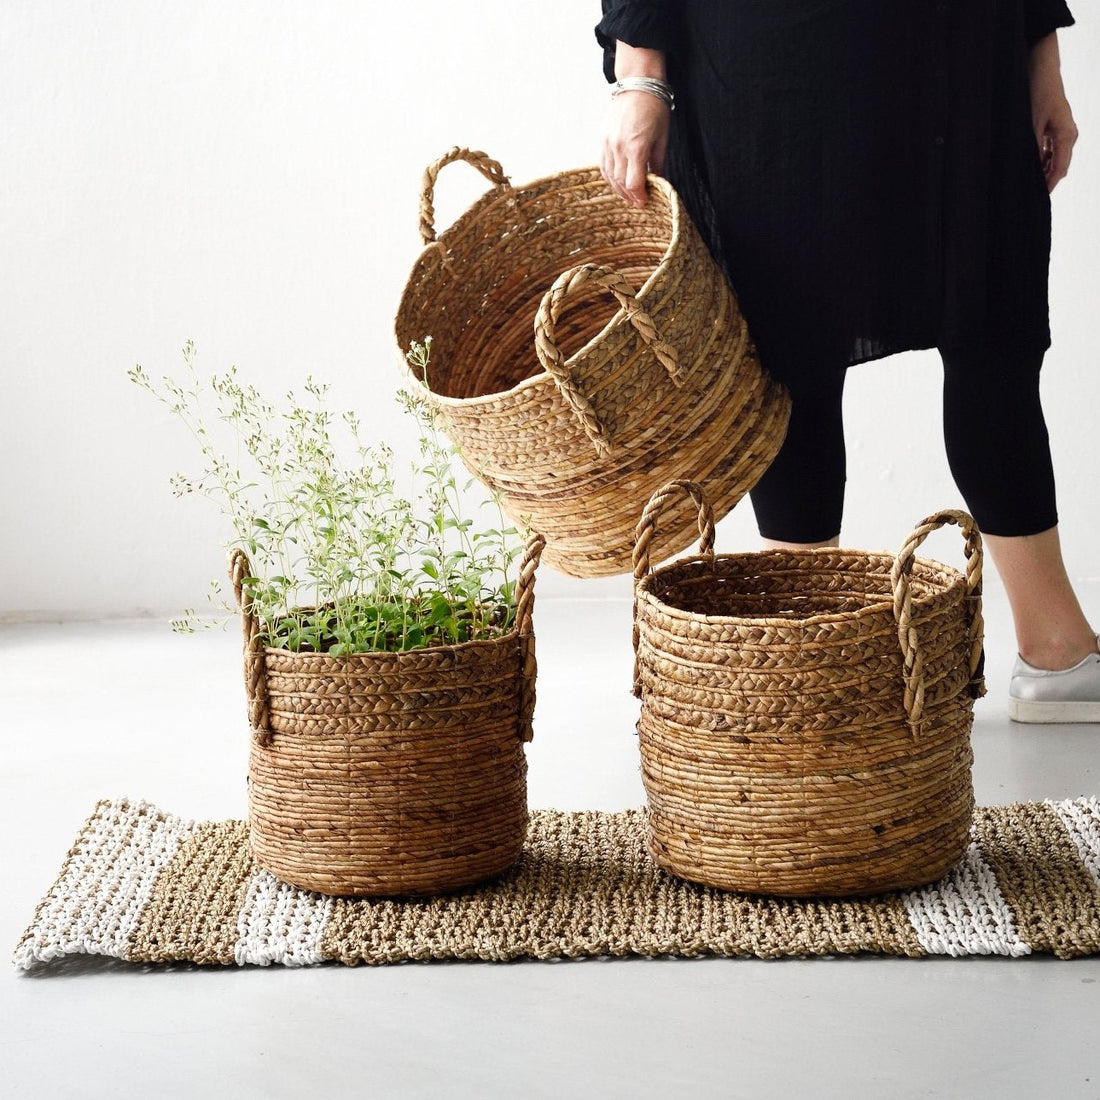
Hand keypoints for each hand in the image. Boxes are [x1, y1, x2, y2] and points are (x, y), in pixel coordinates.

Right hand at [600, 43, 670, 207]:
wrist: (637, 83)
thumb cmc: (654, 107)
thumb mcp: (662, 137)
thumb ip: (658, 163)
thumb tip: (658, 182)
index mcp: (636, 148)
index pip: (634, 184)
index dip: (639, 197)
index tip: (645, 202)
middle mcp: (618, 147)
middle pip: (620, 183)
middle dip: (630, 196)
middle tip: (638, 202)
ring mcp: (607, 143)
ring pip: (609, 176)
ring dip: (618, 189)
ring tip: (628, 195)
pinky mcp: (602, 138)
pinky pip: (603, 164)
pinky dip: (609, 177)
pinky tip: (616, 181)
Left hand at [1029, 33, 1077, 192]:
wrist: (1042, 71)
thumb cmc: (1038, 94)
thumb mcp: (1032, 124)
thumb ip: (1033, 148)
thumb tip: (1031, 169)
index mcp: (1066, 135)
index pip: (1060, 168)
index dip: (1050, 184)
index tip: (1039, 197)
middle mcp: (1068, 135)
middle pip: (1059, 166)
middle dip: (1045, 179)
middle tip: (1027, 193)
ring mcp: (1063, 132)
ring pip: (1054, 159)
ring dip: (1042, 170)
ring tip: (1025, 181)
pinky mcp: (1056, 129)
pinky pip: (1051, 150)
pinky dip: (1041, 160)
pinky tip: (1029, 166)